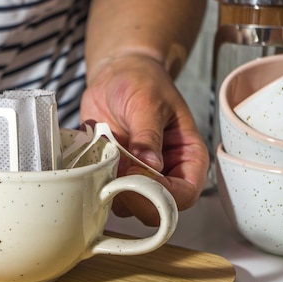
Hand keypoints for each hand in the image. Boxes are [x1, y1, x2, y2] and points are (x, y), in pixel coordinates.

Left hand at [80, 54, 207, 224]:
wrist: (117, 73)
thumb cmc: (142, 81)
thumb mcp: (147, 102)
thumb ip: (148, 134)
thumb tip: (150, 165)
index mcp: (187, 157)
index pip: (185, 195)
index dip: (162, 194)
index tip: (138, 175)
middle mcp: (165, 172)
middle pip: (156, 209)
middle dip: (133, 196)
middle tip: (114, 171)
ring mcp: (138, 176)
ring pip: (127, 205)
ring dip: (111, 187)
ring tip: (105, 155)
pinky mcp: (114, 173)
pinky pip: (104, 190)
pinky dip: (95, 179)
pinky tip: (95, 155)